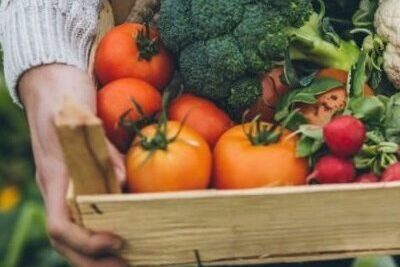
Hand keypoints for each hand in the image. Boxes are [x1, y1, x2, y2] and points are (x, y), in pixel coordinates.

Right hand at [19, 64, 126, 266]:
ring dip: (97, 255)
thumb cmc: (64, 96)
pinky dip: (99, 232)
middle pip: (67, 241)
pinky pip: (83, 215)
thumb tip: (124, 184)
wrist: (51, 79)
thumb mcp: (82, 118)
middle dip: (95, 261)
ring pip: (74, 233)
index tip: (117, 242)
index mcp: (55, 176)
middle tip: (129, 266)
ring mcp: (64, 186)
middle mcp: (57, 188)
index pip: (60, 226)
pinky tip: (122, 234)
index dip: (86, 242)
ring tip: (128, 260)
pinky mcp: (75, 179)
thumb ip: (101, 151)